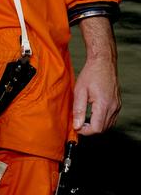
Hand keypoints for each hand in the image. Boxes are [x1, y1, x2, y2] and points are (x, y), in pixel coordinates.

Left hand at [73, 17, 119, 135]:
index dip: (85, 131)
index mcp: (104, 105)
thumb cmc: (90, 74)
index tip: (76, 126)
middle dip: (90, 129)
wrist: (103, 63)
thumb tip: (77, 126)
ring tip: (84, 119)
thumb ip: (78, 110)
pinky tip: (92, 114)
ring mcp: (117, 106)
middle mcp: (113, 107)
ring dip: (96, 126)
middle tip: (78, 123)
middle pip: (103, 129)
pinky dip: (102, 120)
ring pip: (108, 125)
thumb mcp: (79, 91)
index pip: (97, 128)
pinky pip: (111, 118)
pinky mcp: (118, 104)